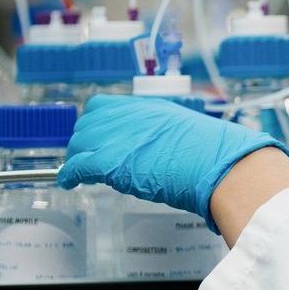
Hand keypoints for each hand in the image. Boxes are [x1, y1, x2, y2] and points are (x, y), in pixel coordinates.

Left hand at [57, 95, 288, 232]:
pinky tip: (69, 183)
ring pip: (79, 144)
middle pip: (86, 124)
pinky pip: (76, 166)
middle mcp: (128, 116)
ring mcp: (118, 137)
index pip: (103, 106)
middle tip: (86, 160)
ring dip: (77, 159)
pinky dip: (69, 175)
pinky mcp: (110, 161)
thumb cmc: (214, 154)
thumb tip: (158, 151)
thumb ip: (162, 135)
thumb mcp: (185, 131)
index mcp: (147, 107)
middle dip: (84, 143)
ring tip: (79, 174)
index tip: (97, 138)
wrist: (219, 165)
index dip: (95, 124)